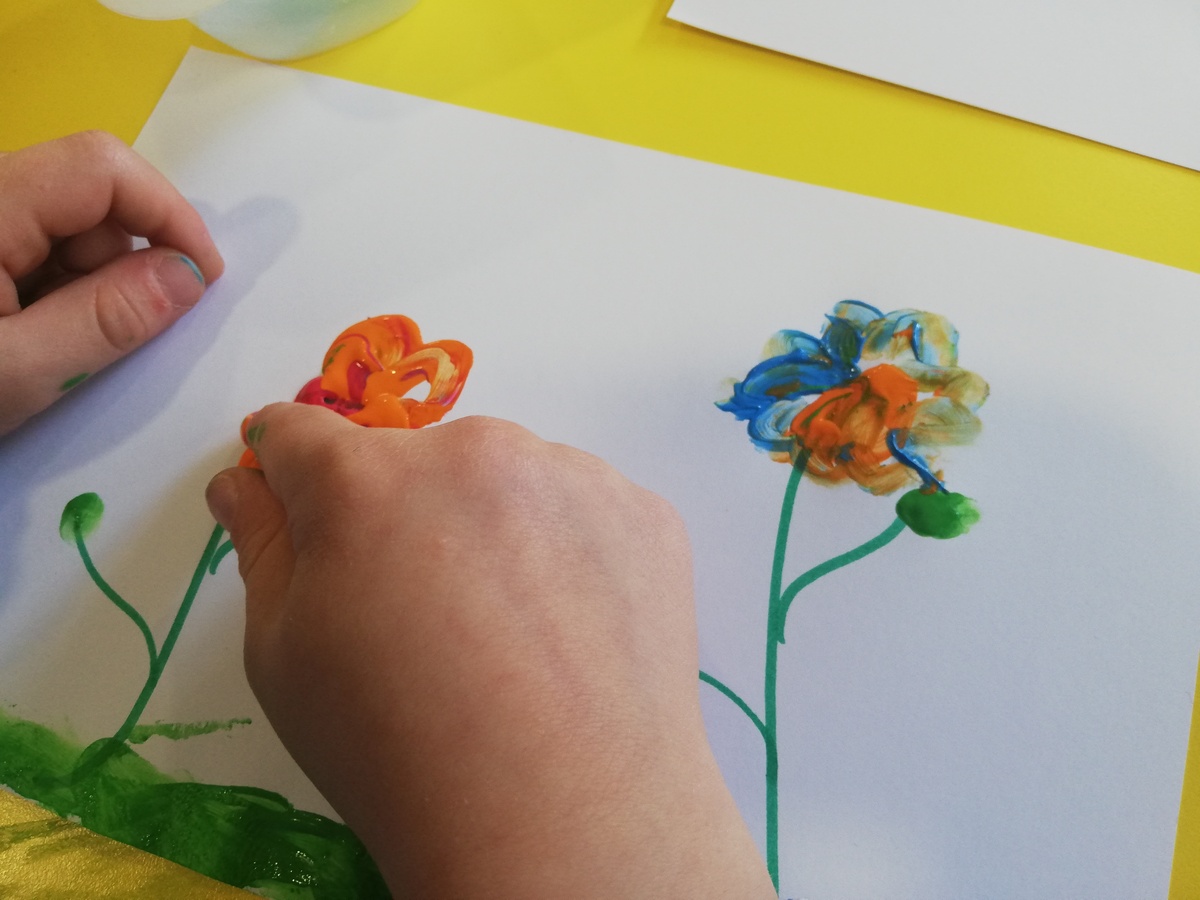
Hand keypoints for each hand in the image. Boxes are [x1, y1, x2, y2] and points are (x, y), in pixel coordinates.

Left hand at [0, 131, 223, 433]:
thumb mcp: (15, 373)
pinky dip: (59, 298)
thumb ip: (107, 321)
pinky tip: (35, 345)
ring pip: (66, 232)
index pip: (102, 167)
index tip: (203, 279)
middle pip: (88, 199)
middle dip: (129, 263)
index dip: (168, 212)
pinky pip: (36, 256)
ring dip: (93, 288)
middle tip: (126, 338)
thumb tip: (190, 277)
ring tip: (60, 356)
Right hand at [207, 404, 774, 898]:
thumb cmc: (396, 745)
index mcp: (365, 479)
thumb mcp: (286, 657)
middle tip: (424, 611)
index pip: (301, 433)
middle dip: (402, 511)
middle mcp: (472, 451)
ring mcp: (571, 475)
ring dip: (494, 524)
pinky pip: (584, 510)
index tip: (298, 504)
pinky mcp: (644, 512)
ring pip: (508, 480)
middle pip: (416, 460)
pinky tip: (571, 630)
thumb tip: (245, 481)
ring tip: (510, 630)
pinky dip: (570, 551)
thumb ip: (262, 547)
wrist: (563, 816)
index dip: (288, 469)